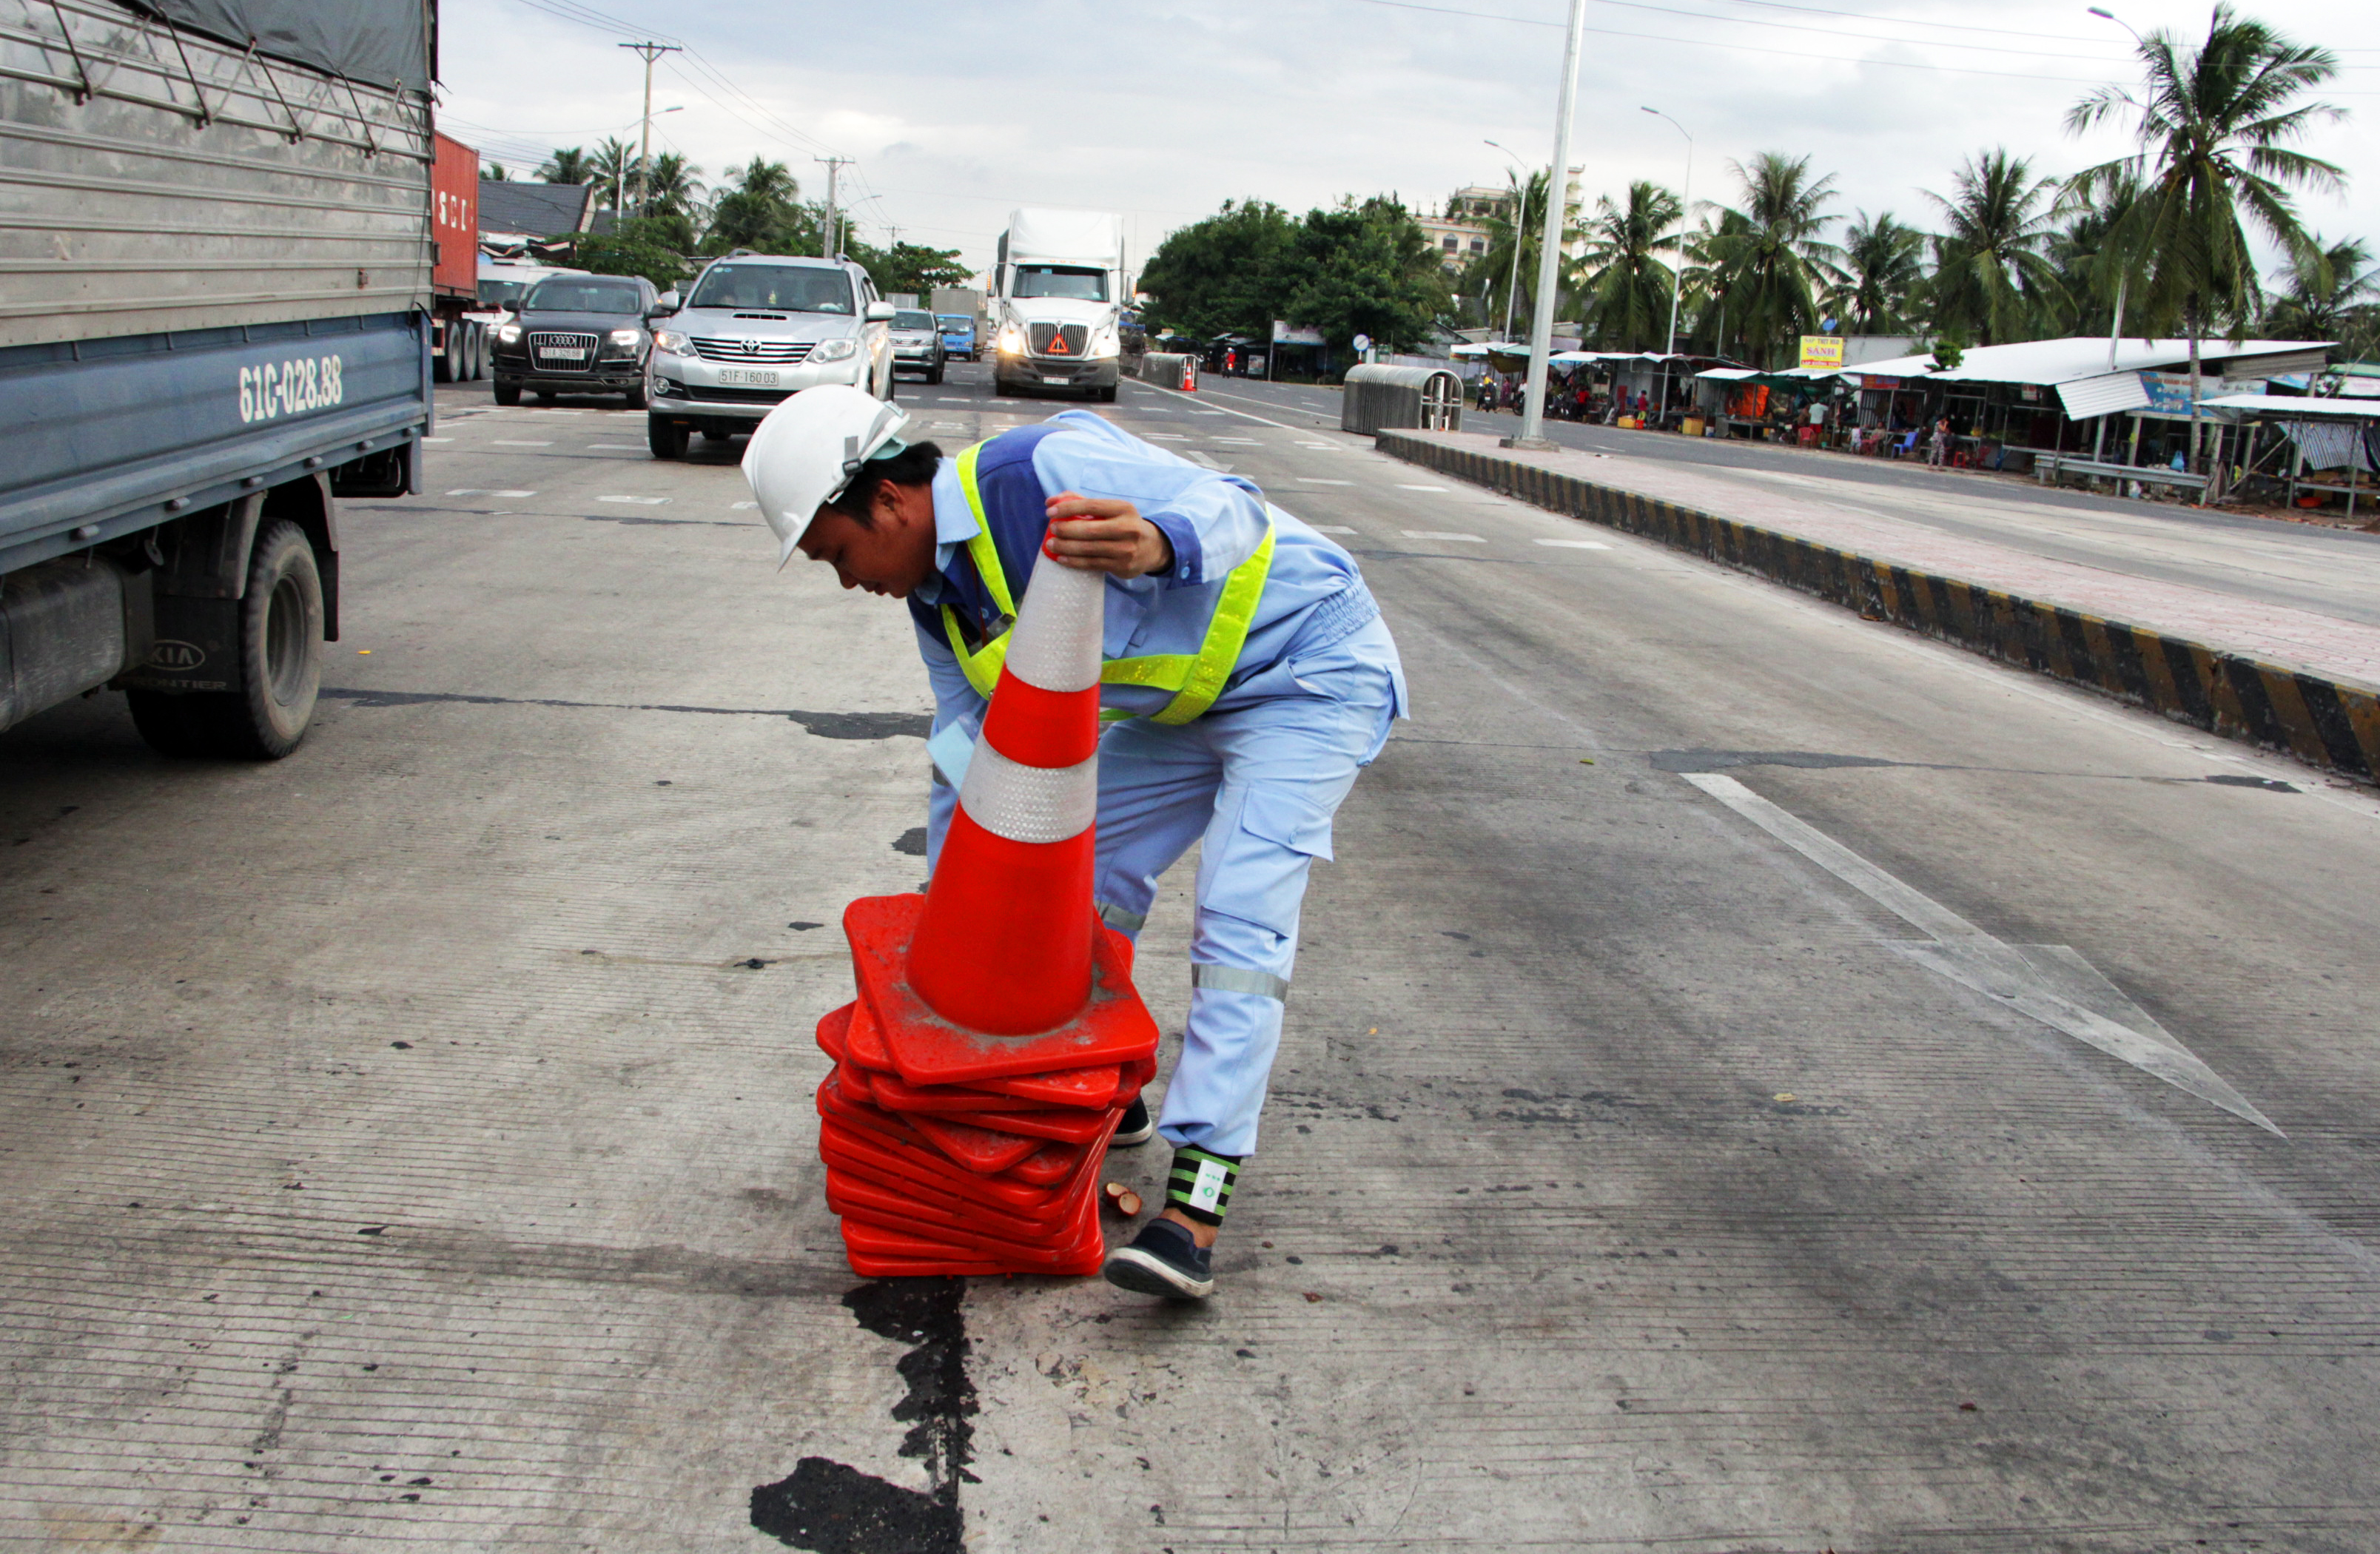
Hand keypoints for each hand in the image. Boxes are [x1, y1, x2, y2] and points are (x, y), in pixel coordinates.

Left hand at [1043, 492, 1172, 577]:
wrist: (1152, 547)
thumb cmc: (1122, 524)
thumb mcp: (1111, 510)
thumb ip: (1082, 503)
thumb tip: (1051, 501)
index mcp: (1124, 509)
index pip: (1092, 506)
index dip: (1069, 508)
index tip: (1050, 511)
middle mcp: (1127, 528)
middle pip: (1090, 530)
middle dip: (1066, 529)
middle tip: (1053, 529)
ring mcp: (1126, 549)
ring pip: (1089, 549)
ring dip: (1066, 547)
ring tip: (1052, 545)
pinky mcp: (1122, 566)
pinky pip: (1092, 564)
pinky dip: (1074, 561)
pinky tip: (1061, 558)